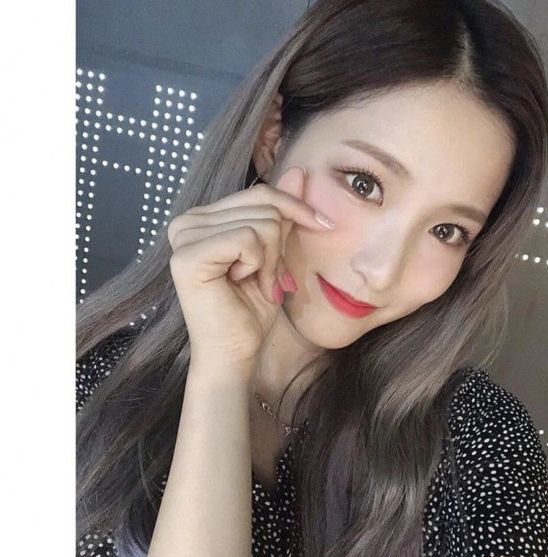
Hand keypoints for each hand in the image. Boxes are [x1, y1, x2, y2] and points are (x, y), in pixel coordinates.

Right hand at [167, 165, 331, 371]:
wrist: (236, 353)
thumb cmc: (251, 308)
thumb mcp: (276, 252)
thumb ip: (282, 212)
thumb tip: (299, 170)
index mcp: (204, 218)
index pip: (261, 193)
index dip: (296, 209)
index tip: (322, 226)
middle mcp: (187, 222)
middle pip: (264, 205)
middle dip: (281, 246)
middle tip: (274, 279)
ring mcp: (183, 237)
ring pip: (260, 223)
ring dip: (271, 261)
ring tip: (259, 284)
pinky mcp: (187, 257)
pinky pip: (246, 239)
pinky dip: (258, 265)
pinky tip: (243, 284)